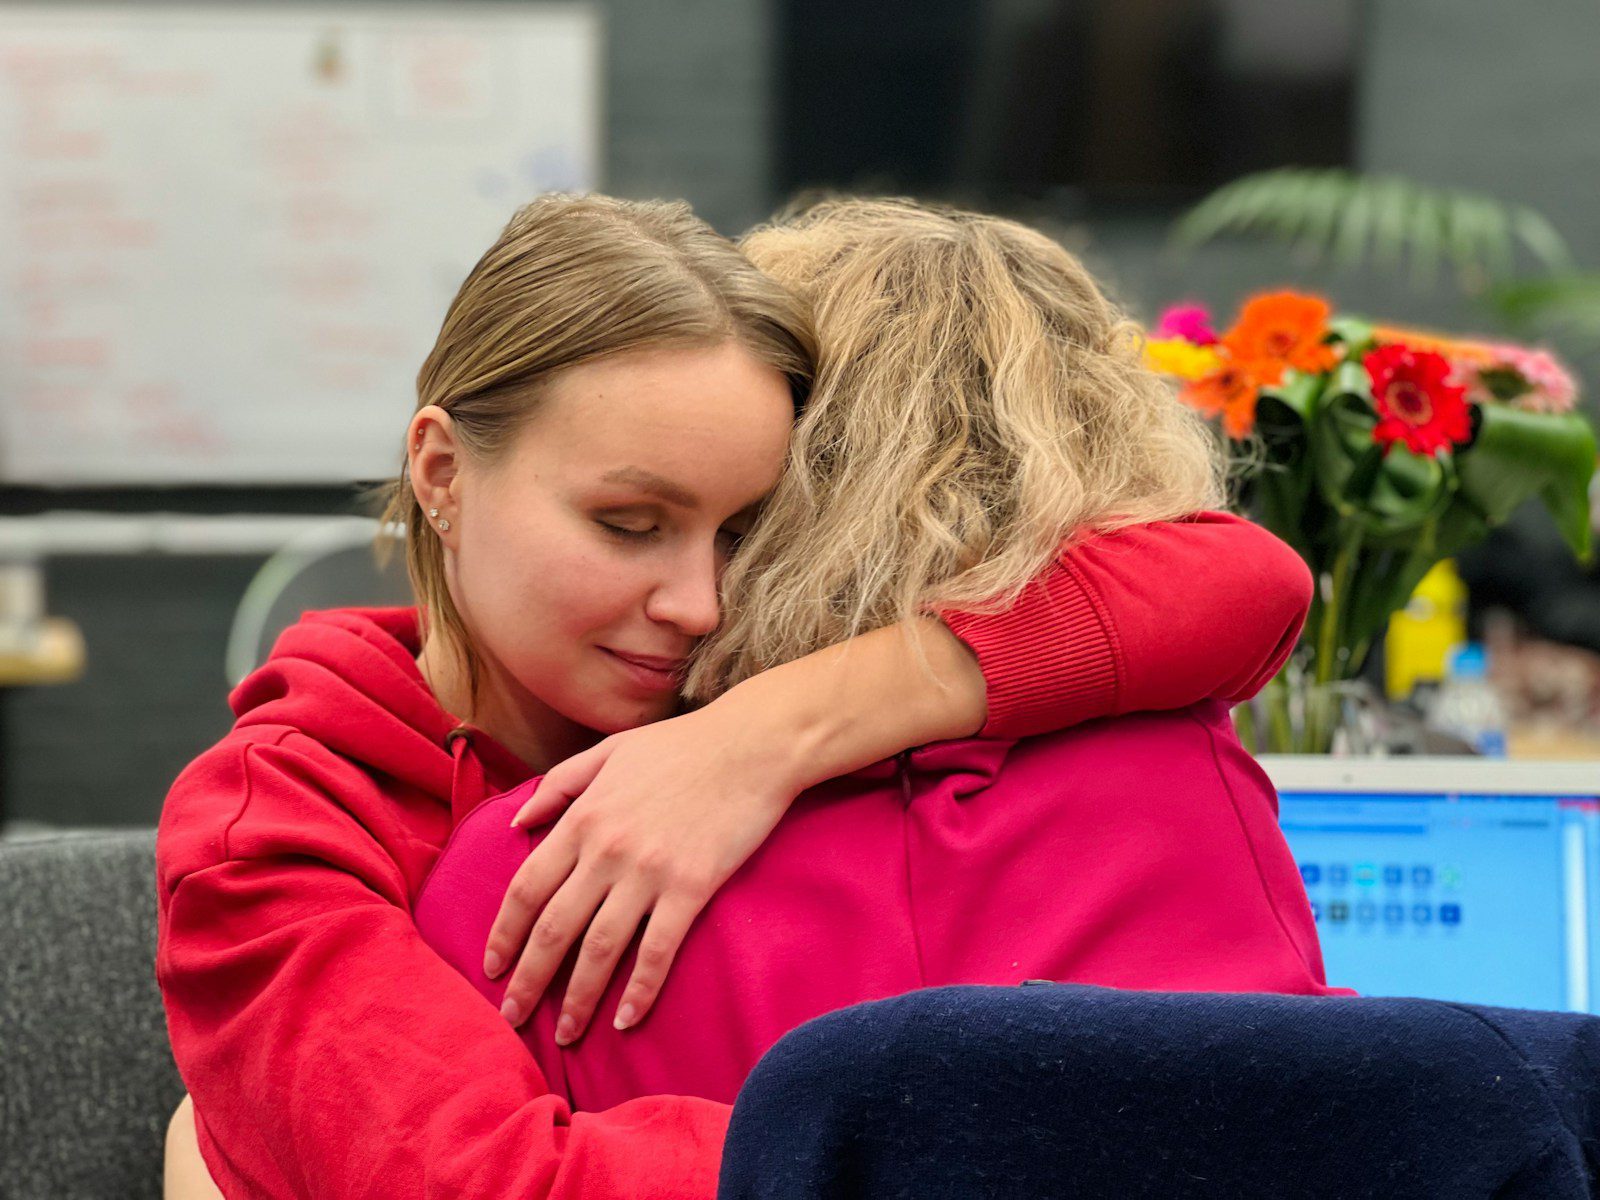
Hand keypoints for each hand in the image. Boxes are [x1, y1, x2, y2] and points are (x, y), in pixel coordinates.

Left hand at [483, 700, 802, 1043]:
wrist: (752, 746)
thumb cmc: (681, 747)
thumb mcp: (609, 752)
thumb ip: (559, 785)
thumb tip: (518, 821)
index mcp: (583, 818)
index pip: (527, 888)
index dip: (505, 934)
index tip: (491, 968)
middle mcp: (606, 850)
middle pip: (554, 928)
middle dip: (528, 980)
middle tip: (511, 1018)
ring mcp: (649, 872)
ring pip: (600, 949)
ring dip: (577, 999)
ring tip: (564, 1035)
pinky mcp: (692, 888)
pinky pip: (657, 951)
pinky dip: (639, 990)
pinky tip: (626, 1020)